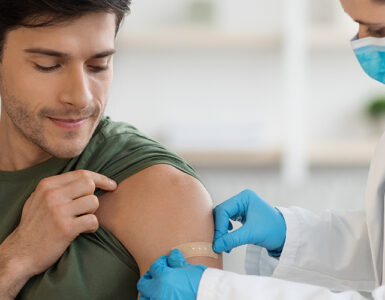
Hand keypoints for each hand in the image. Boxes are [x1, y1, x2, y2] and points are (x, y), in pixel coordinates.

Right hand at [0, 170, 116, 278]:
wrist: (20, 254)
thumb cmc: (35, 226)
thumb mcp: (39, 199)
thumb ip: (59, 187)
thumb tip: (87, 179)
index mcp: (47, 185)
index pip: (82, 174)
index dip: (101, 178)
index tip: (112, 185)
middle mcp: (52, 195)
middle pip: (89, 184)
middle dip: (93, 196)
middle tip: (88, 208)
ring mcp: (58, 211)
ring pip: (93, 202)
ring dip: (92, 213)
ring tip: (82, 221)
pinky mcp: (66, 228)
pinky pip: (93, 220)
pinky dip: (92, 227)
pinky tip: (83, 231)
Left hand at [137, 249, 206, 299]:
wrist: (210, 296)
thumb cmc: (203, 284)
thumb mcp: (189, 269)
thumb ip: (177, 262)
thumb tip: (173, 255)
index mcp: (164, 278)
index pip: (154, 268)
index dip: (160, 263)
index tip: (165, 262)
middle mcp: (159, 292)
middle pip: (144, 284)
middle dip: (149, 278)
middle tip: (156, 275)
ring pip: (145, 298)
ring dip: (148, 293)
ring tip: (155, 290)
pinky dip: (155, 299)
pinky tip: (161, 296)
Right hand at [213, 189, 285, 254]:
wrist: (285, 234)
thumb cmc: (273, 230)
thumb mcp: (252, 234)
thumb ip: (232, 239)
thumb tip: (216, 246)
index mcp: (244, 197)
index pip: (224, 210)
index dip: (219, 226)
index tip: (218, 241)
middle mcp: (241, 199)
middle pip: (220, 213)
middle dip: (219, 229)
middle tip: (218, 244)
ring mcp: (240, 207)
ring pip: (222, 217)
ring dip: (221, 231)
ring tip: (224, 244)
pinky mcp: (241, 214)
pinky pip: (226, 221)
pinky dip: (225, 231)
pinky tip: (229, 240)